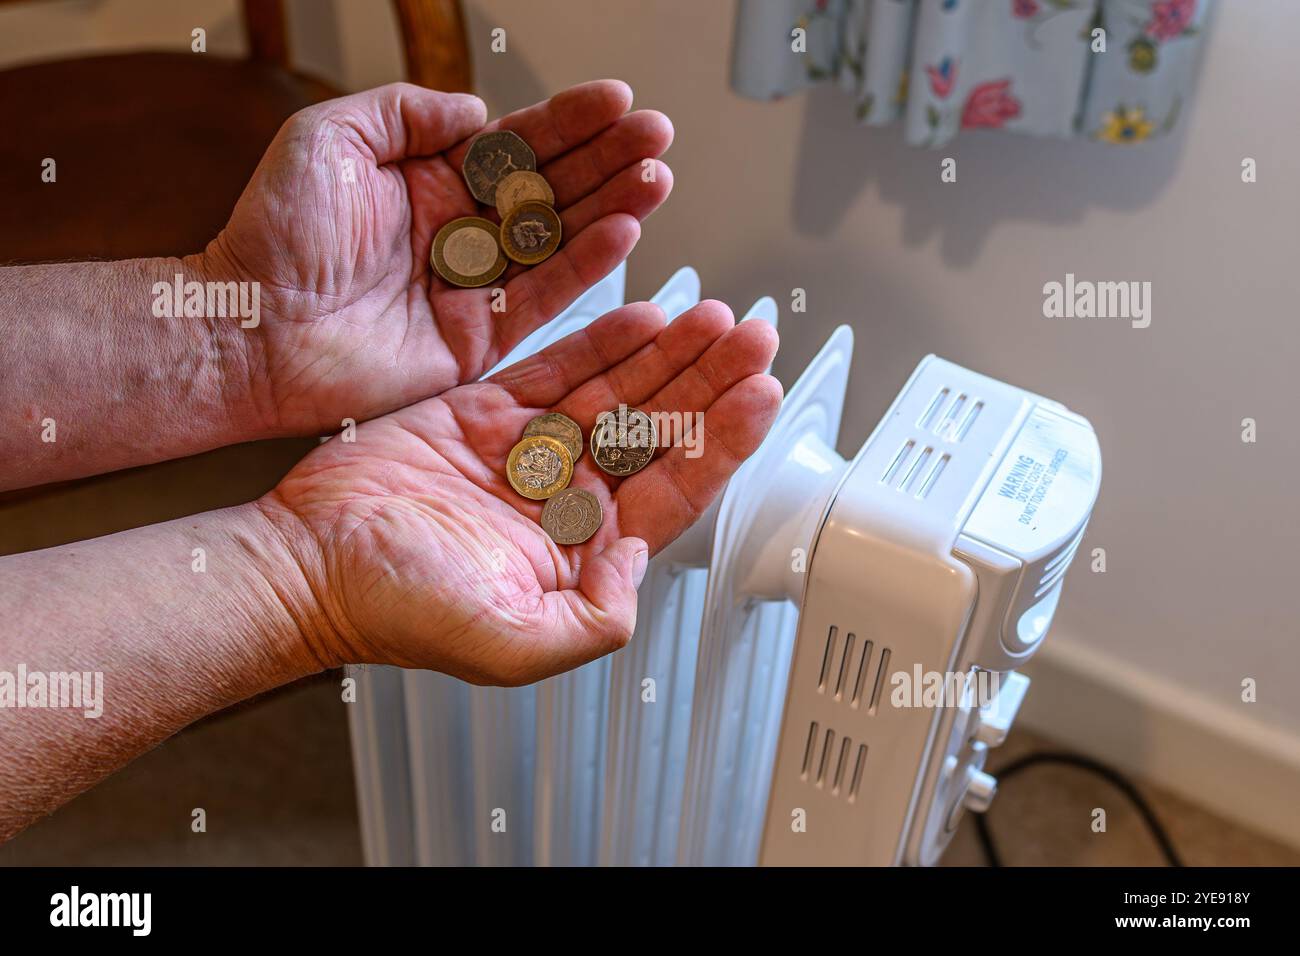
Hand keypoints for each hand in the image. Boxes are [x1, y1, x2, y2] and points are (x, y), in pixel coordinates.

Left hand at [205, 80, 673, 435]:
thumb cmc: (272, 234)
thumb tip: (476, 111)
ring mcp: (472, 286)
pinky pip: (542, 296)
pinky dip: (584, 265)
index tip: (616, 101)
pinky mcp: (477, 339)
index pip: (514, 143)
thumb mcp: (329, 138)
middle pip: (550, 188)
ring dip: (612, 207)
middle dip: (606, 159)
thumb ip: (405, 113)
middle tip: (656, 136)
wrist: (250, 326)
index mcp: (426, 180)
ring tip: (657, 177)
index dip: (568, 121)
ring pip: (557, 239)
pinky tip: (623, 232)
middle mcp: (457, 231)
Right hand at [257, 301, 780, 684]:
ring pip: (617, 392)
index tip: (758, 396)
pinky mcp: (484, 411)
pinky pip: (557, 367)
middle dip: (709, 385)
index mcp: (580, 553)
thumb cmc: (395, 612)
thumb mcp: (513, 646)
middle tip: (753, 337)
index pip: (673, 492)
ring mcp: (526, 450)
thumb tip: (641, 560)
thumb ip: (596, 620)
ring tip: (712, 317)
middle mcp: (562, 499)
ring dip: (668, 355)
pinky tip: (643, 317)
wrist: (308, 564)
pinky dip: (601, 341)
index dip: (721, 442)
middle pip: (658, 432)